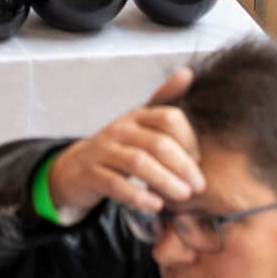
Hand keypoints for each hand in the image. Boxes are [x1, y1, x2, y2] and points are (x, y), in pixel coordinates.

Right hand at [42, 69, 201, 221]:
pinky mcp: (91, 173)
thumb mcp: (140, 122)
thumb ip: (164, 100)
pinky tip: (154, 204)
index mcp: (136, 116)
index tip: (199, 159)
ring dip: (165, 180)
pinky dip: (138, 195)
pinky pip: (116, 184)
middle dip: (182, 165)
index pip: (169, 118)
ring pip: (138, 162)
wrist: (76, 167)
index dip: (189, 139)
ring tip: (183, 195)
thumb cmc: (118, 146)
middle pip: (157, 143)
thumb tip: (187, 72)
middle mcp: (120, 129)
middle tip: (199, 185)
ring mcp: (103, 150)